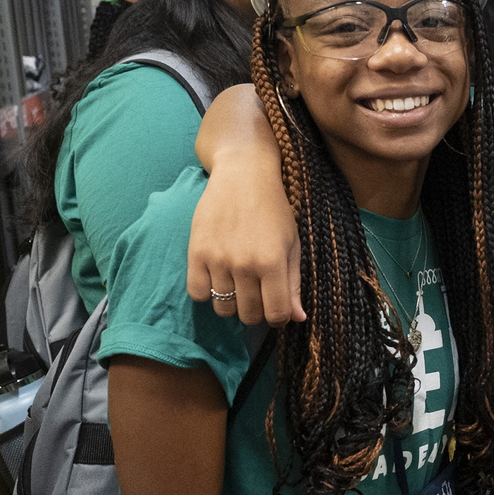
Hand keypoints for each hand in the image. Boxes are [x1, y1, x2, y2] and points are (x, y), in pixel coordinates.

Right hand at [186, 149, 303, 325]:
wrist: (242, 175)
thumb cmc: (273, 210)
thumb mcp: (291, 244)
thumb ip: (293, 283)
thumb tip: (297, 319)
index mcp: (273, 262)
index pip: (276, 314)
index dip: (279, 318)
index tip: (276, 309)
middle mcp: (244, 264)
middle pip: (249, 315)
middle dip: (256, 312)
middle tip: (257, 295)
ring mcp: (218, 259)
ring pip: (223, 307)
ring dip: (232, 303)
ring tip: (237, 285)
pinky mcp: (195, 252)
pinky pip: (197, 293)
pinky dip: (207, 293)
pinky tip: (217, 279)